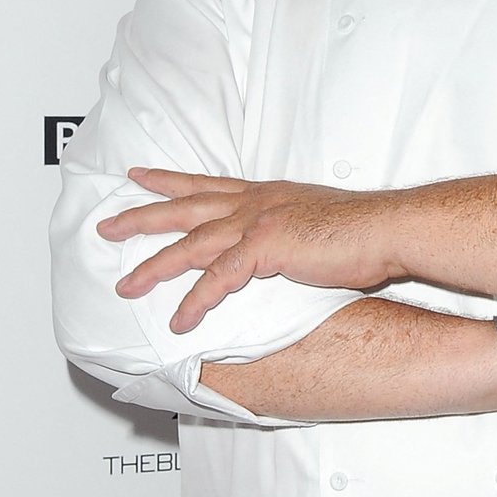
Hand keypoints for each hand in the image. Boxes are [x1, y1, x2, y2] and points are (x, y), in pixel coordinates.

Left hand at [98, 168, 393, 332]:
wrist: (388, 229)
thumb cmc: (364, 230)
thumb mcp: (316, 221)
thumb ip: (290, 232)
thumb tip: (286, 248)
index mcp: (268, 194)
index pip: (209, 184)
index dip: (171, 180)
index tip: (140, 175)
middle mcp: (257, 201)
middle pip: (186, 207)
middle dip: (143, 216)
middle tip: (108, 225)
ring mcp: (258, 222)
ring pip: (191, 243)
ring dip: (154, 267)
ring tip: (125, 287)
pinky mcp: (265, 248)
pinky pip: (218, 279)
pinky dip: (195, 301)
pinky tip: (179, 321)